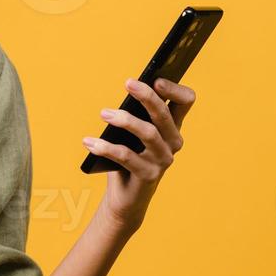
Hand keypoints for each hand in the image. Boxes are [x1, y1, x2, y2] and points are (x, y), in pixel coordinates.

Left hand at [84, 77, 196, 234]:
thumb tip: (126, 90)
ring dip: (124, 120)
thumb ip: (134, 113)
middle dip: (147, 96)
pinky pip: (127, 157)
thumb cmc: (128, 156)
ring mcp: (163, 161)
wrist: (126, 196)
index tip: (157, 79)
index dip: (175, 89)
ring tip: (103, 113)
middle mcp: (173, 143)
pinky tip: (89, 142)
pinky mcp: (149, 176)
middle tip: (128, 83)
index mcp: (172, 127)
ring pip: (148, 133)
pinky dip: (106, 147)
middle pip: (164, 115)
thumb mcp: (132, 132)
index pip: (186, 101)